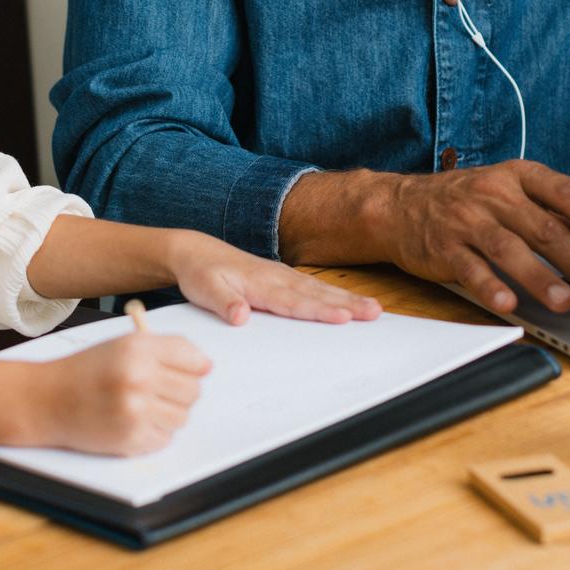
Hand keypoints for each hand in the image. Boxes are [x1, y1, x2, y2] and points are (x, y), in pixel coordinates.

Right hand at [35, 332, 212, 455]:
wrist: (45, 400)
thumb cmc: (85, 371)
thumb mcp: (122, 345)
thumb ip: (165, 350)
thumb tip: (205, 367)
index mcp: (138, 348)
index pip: (193, 358)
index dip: (193, 366)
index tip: (187, 371)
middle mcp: (138, 377)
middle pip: (193, 390)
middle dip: (180, 392)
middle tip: (158, 391)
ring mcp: (135, 410)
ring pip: (182, 417)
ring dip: (168, 414)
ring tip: (142, 406)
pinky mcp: (130, 438)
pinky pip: (165, 438)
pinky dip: (155, 433)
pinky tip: (133, 421)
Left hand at [169, 232, 381, 325]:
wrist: (195, 252)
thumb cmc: (200, 272)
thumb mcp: (203, 289)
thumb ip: (223, 303)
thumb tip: (241, 317)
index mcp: (260, 283)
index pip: (294, 301)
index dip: (319, 310)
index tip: (343, 317)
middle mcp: (276, 277)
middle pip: (316, 294)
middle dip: (347, 304)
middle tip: (374, 313)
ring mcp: (281, 276)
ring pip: (319, 290)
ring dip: (347, 299)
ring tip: (373, 309)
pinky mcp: (282, 278)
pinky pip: (313, 288)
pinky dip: (334, 295)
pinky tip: (349, 303)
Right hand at [383, 161, 569, 314]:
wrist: (399, 205)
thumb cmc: (467, 201)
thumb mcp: (507, 190)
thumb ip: (549, 210)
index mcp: (518, 176)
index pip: (568, 194)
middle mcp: (495, 194)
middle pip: (546, 229)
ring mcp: (468, 220)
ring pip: (510, 249)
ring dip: (540, 277)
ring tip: (564, 301)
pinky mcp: (444, 247)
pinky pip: (471, 269)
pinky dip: (491, 287)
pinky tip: (508, 303)